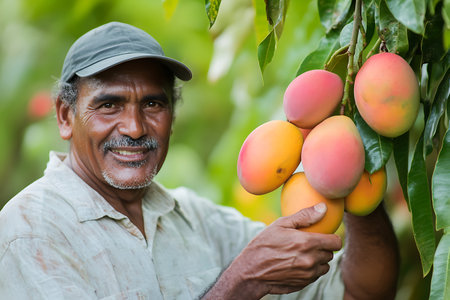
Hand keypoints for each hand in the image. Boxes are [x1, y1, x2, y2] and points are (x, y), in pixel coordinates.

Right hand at [222, 203, 342, 298]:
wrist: (251, 271)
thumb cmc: (263, 245)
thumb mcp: (280, 224)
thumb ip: (304, 216)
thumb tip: (323, 208)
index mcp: (307, 243)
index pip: (336, 242)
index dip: (332, 238)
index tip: (325, 235)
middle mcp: (311, 260)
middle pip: (330, 254)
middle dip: (323, 248)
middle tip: (310, 244)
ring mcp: (308, 274)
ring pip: (324, 266)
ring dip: (318, 260)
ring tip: (303, 254)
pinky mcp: (304, 284)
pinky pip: (315, 276)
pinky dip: (310, 270)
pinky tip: (296, 264)